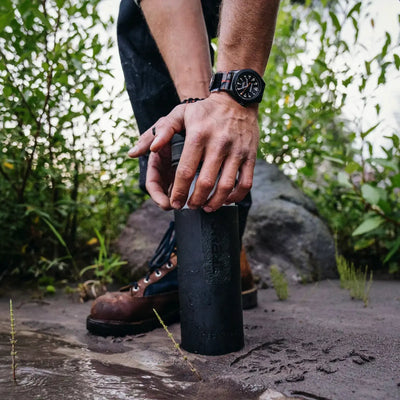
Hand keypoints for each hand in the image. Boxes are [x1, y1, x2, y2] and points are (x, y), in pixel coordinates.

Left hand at [129, 93, 258, 210]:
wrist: (236, 99)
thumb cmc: (204, 110)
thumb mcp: (180, 114)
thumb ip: (161, 132)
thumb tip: (146, 151)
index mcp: (198, 135)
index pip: (186, 171)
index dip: (178, 191)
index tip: (174, 203)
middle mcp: (219, 144)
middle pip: (205, 183)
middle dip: (195, 200)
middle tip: (189, 207)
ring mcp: (237, 151)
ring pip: (227, 186)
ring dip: (215, 202)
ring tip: (206, 207)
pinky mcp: (251, 155)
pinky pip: (246, 182)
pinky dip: (236, 196)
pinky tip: (226, 200)